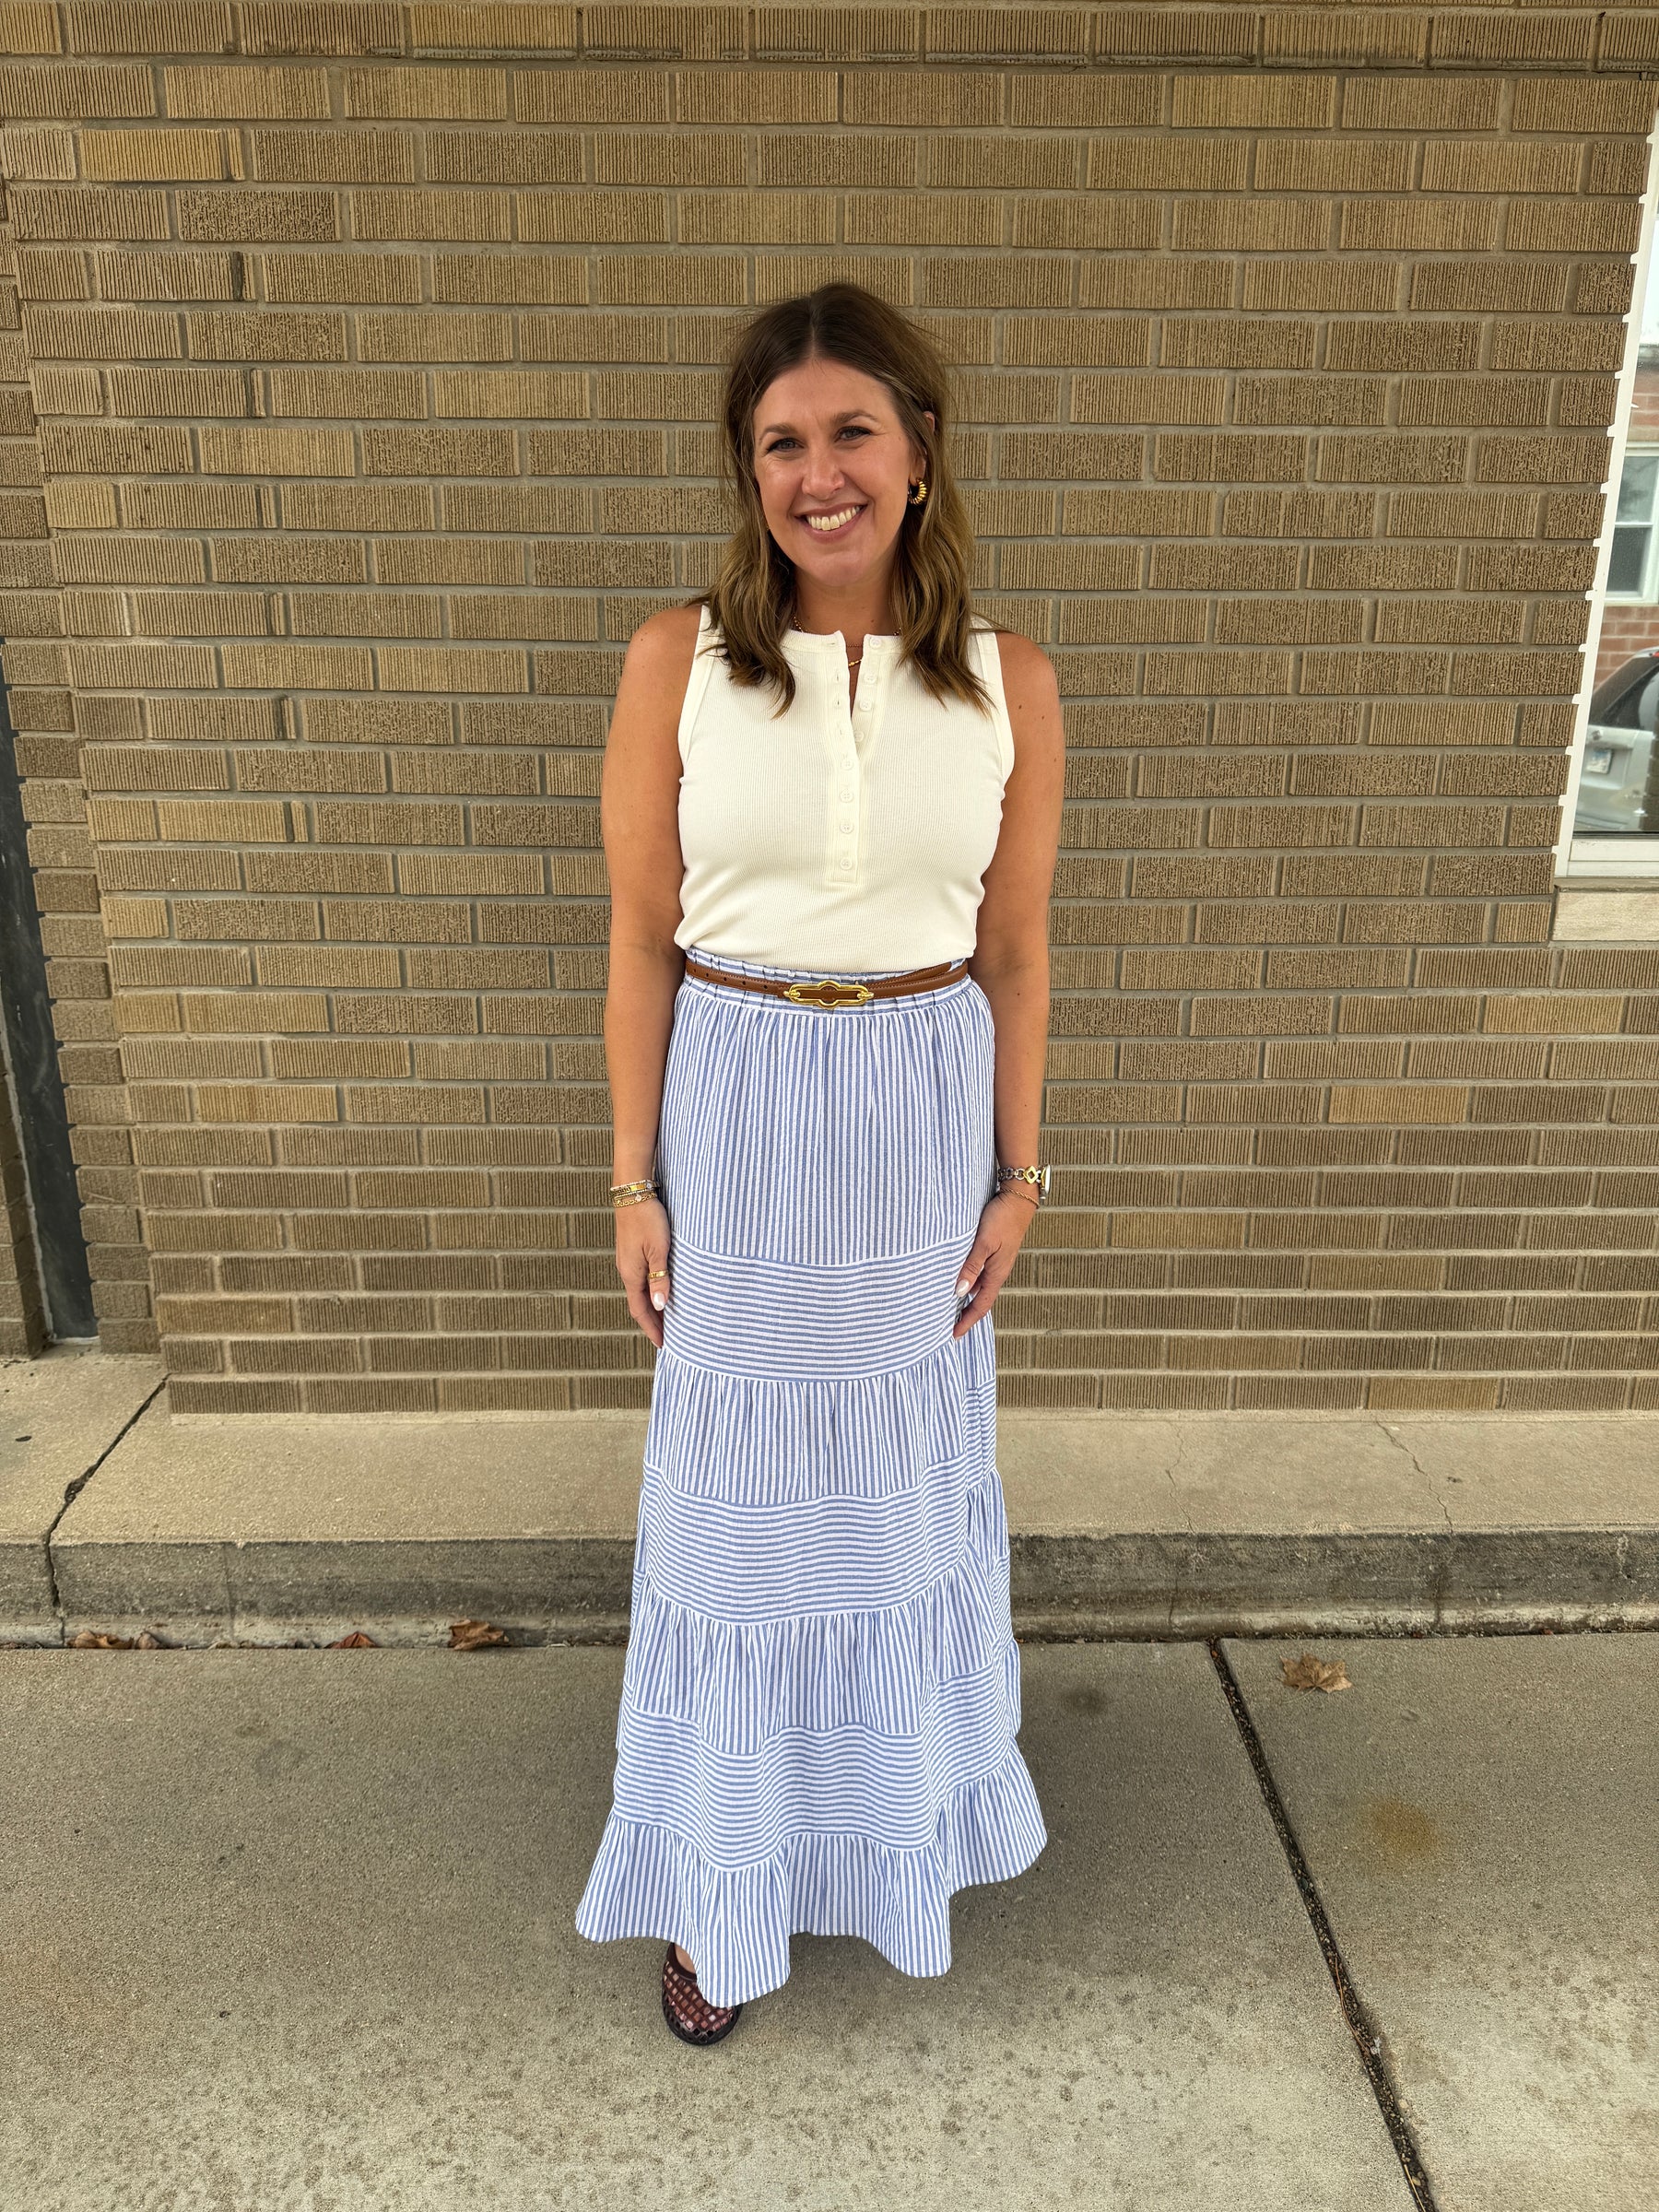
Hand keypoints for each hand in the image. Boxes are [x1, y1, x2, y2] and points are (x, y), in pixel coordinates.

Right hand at [616, 1195, 671, 1348]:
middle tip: (667, 1338)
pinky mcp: (632, 1251)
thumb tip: (659, 1307)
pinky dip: (650, 1291)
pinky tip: (660, 1290)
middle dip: (652, 1322)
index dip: (652, 1329)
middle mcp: (626, 1271)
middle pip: (639, 1304)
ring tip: (667, 1318)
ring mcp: (628, 1261)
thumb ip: (660, 1278)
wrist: (632, 1193)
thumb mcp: (659, 1250)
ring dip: (652, 1307)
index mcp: (631, 1274)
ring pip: (640, 1292)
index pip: (640, 1310)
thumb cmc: (648, 1220)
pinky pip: (640, 1279)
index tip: (663, 1345)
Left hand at [952, 1189, 1038, 1338]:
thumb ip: (971, 1266)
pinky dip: (967, 1281)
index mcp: (997, 1273)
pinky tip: (955, 1278)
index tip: (953, 1336)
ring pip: (978, 1286)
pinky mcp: (993, 1250)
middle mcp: (997, 1271)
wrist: (1018, 1196)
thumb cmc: (1001, 1218)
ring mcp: (996, 1261)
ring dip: (964, 1298)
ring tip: (947, 1306)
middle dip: (965, 1314)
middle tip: (946, 1326)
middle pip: (979, 1300)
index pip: (980, 1306)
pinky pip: (978, 1273)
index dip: (967, 1321)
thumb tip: (959, 1292)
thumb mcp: (984, 1243)